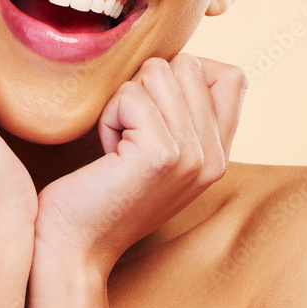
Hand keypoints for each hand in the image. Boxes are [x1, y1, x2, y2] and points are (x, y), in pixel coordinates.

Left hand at [33, 53, 247, 276]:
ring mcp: (193, 155)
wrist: (75, 248)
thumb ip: (183, 114)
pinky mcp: (161, 154)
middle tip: (129, 133)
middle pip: (189, 63)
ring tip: (118, 145)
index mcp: (220, 154)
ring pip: (158, 71)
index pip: (232, 75)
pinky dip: (108, 117)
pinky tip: (107, 153)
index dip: (184, 75)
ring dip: (124, 101)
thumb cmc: (101, 193)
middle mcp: (215, 156)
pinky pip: (130, 94)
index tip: (152, 113)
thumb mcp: (158, 153)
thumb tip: (183, 59)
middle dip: (145, 86)